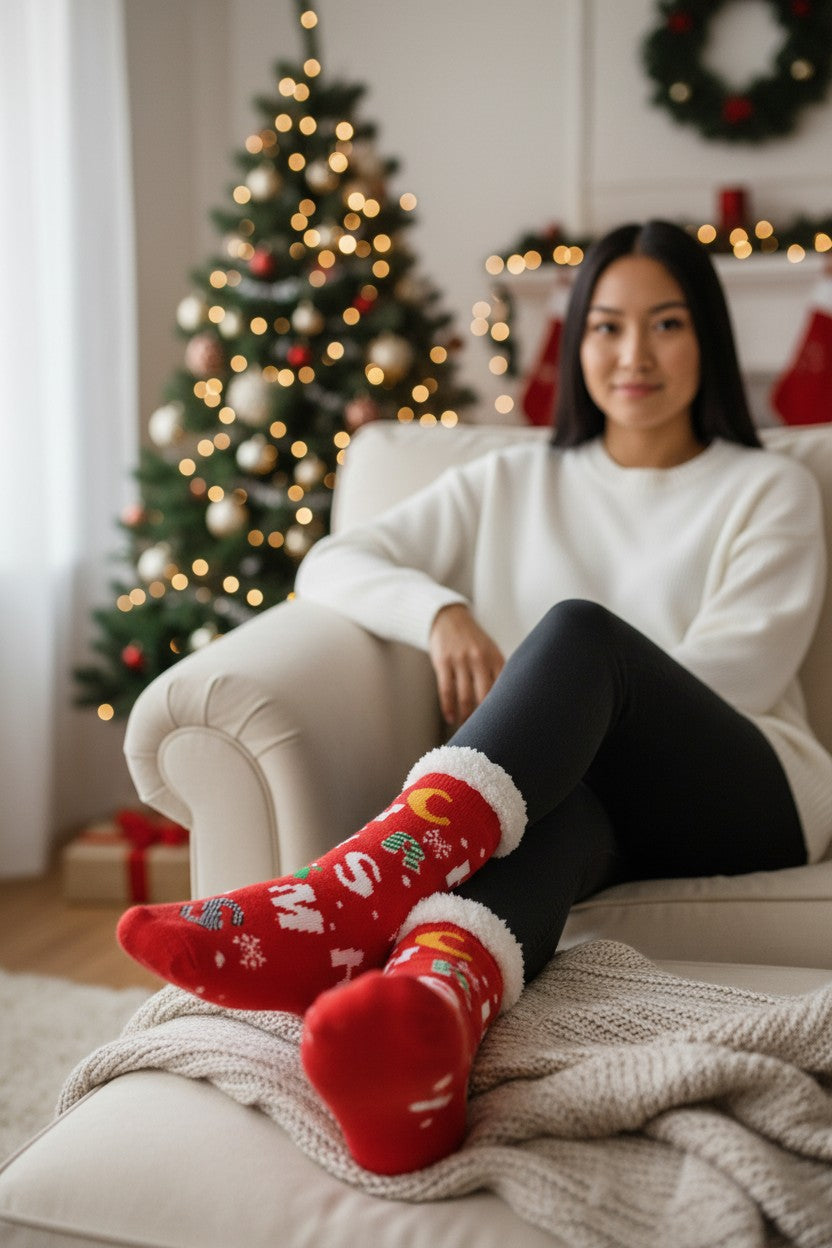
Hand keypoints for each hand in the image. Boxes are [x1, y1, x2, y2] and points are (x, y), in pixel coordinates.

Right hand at [428, 604, 504, 725]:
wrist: (448, 618)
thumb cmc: (473, 640)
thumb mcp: (490, 651)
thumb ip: (498, 672)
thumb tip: (507, 702)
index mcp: (495, 657)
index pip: (503, 689)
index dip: (503, 709)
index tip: (504, 725)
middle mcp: (480, 659)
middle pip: (485, 696)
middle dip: (485, 718)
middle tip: (486, 733)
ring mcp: (461, 660)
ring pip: (465, 696)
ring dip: (466, 716)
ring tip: (467, 728)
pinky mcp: (443, 662)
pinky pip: (446, 690)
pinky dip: (449, 708)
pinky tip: (451, 718)